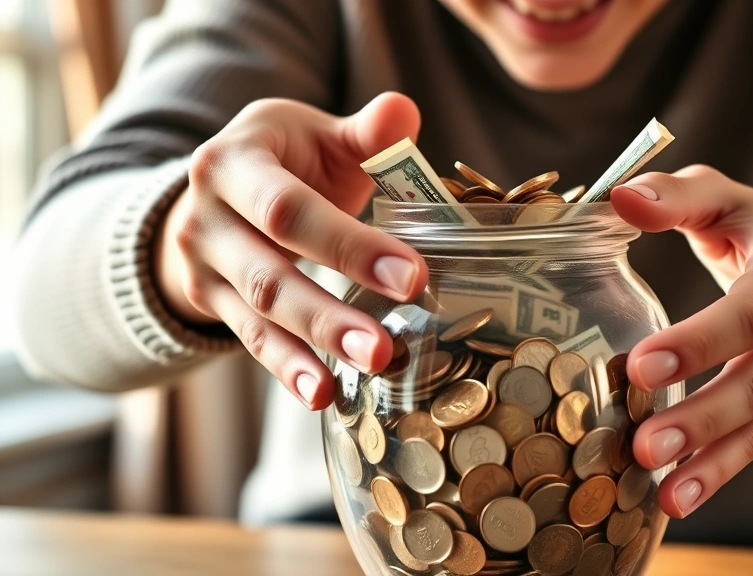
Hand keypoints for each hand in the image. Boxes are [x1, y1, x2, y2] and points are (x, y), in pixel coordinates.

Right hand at [154, 93, 428, 409]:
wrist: (213, 190)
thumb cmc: (285, 159)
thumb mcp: (316, 135)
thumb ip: (365, 131)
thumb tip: (404, 114)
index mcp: (234, 163)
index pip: (289, 210)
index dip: (349, 246)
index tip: (411, 276)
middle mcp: (206, 216)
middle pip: (268, 273)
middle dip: (330, 314)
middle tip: (386, 348)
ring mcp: (202, 265)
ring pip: (259, 314)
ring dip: (313, 348)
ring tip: (366, 372)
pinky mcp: (210, 302)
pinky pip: (251, 339)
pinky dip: (288, 368)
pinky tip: (323, 394)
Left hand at [609, 165, 752, 518]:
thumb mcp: (726, 198)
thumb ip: (676, 196)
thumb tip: (619, 197)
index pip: (746, 314)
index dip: (697, 342)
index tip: (643, 365)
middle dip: (700, 418)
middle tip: (644, 445)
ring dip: (711, 461)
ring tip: (664, 490)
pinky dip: (720, 471)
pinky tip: (679, 497)